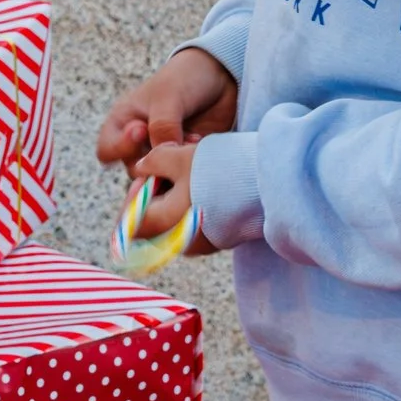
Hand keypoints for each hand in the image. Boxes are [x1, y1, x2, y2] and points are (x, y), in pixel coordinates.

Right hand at [97, 46, 237, 175]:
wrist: (219, 74)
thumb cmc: (183, 79)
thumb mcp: (168, 97)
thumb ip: (162, 127)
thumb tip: (161, 159)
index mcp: (124, 122)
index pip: (107, 151)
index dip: (121, 148)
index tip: (142, 131)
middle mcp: (140, 142)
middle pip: (135, 170)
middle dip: (154, 162)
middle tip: (173, 145)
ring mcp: (163, 152)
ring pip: (159, 176)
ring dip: (175, 165)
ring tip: (191, 141)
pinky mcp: (184, 159)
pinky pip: (182, 174)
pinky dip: (191, 166)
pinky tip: (200, 145)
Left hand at [129, 140, 220, 256]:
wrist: (268, 181)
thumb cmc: (219, 169)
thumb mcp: (178, 157)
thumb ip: (153, 163)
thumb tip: (141, 167)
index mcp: (166, 224)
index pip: (132, 224)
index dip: (133, 198)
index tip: (144, 176)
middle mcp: (183, 242)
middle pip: (155, 224)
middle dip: (155, 196)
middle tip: (165, 171)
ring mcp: (205, 243)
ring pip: (176, 223)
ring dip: (174, 199)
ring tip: (187, 172)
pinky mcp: (223, 238)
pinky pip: (196, 224)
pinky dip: (192, 205)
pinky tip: (203, 183)